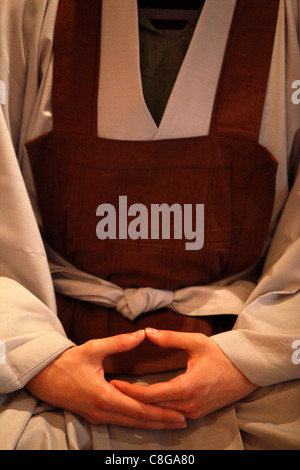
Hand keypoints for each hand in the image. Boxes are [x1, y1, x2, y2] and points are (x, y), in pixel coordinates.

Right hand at [25, 330, 186, 428]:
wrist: (43, 377)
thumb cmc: (68, 362)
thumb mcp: (94, 348)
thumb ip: (119, 343)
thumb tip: (142, 334)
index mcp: (104, 395)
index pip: (138, 409)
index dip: (160, 412)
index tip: (178, 413)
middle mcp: (102, 410)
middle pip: (137, 421)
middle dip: (161, 422)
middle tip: (183, 422)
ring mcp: (97, 416)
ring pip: (129, 424)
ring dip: (151, 424)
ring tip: (171, 423)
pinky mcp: (94, 416)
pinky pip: (120, 422)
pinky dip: (137, 422)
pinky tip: (147, 420)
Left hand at [111, 329, 257, 419]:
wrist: (246, 371)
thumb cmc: (221, 355)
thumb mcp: (196, 341)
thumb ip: (170, 337)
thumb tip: (147, 331)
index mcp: (187, 387)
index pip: (150, 395)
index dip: (130, 390)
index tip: (114, 384)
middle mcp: (189, 405)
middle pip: (152, 408)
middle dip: (131, 400)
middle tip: (112, 390)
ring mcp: (194, 412)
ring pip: (161, 414)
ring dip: (142, 406)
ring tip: (124, 396)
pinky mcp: (198, 414)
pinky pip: (172, 414)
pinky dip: (156, 409)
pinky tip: (145, 401)